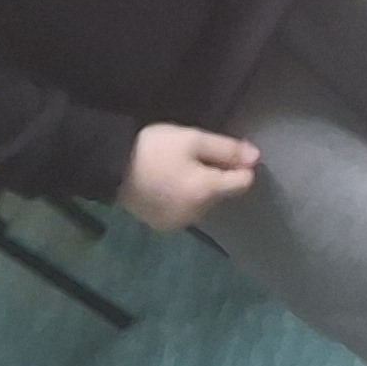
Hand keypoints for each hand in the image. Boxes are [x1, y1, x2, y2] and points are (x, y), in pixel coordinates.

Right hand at [119, 123, 259, 233]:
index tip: (223, 152)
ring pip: (203, 202)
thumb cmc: (154, 148)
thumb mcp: (192, 139)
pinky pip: (185, 210)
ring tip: (175, 168)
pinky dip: (182, 198)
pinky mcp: (162, 226)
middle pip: (221, 193)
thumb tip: (256, 158)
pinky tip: (166, 184)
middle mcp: (197, 213)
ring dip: (198, 188)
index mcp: (206, 192)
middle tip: (190, 155)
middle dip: (214, 175)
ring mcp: (178, 223)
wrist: (110, 167)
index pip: (242, 183)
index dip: (239, 165)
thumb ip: (226, 149)